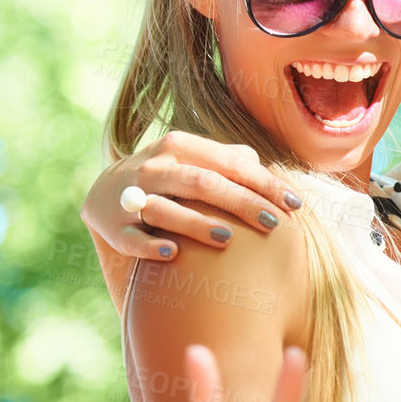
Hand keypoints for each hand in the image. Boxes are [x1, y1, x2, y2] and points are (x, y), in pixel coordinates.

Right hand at [80, 132, 301, 261]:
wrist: (105, 194)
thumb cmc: (168, 179)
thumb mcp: (193, 160)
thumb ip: (228, 160)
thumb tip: (264, 165)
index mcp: (180, 147)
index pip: (230, 163)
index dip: (264, 183)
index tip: (295, 205)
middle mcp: (155, 167)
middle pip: (204, 183)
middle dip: (241, 203)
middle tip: (273, 224)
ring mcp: (132, 197)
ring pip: (167, 208)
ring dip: (196, 223)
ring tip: (227, 238)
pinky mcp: (115, 228)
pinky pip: (133, 238)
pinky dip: (151, 246)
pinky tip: (173, 254)